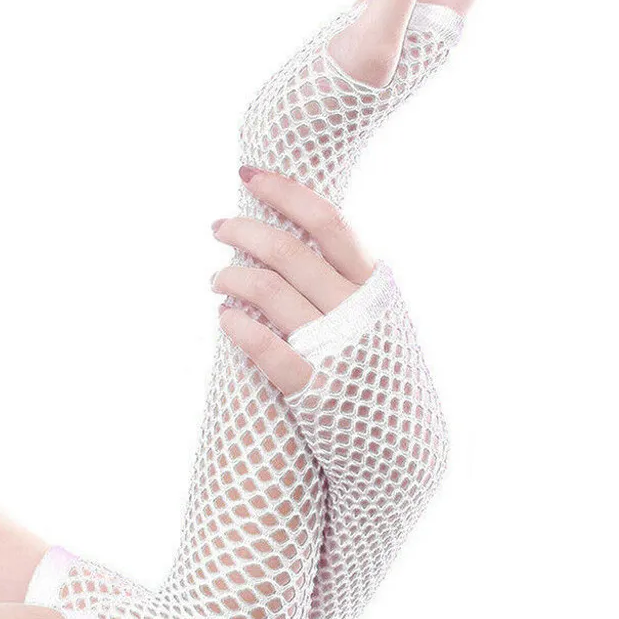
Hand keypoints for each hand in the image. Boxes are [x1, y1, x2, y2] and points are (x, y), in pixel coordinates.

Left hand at [211, 167, 375, 394]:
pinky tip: (222, 318)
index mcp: (371, 284)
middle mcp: (353, 309)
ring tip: (216, 280)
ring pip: (267, 290)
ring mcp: (333, 346)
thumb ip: (350, 280)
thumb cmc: (379, 369)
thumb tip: (304, 237)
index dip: (284, 191)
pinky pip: (264, 348)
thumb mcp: (379, 315)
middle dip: (242, 230)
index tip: (248, 174)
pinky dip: (236, 327)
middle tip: (218, 227)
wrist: (402, 443)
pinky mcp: (312, 388)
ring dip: (230, 277)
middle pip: (286, 249)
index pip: (326, 219)